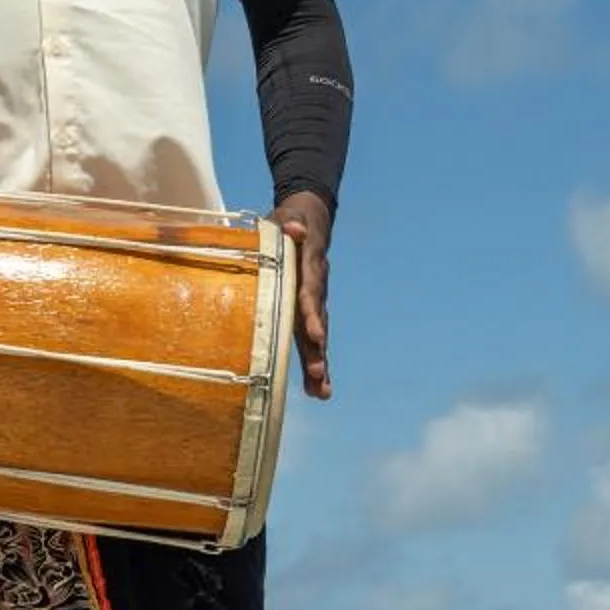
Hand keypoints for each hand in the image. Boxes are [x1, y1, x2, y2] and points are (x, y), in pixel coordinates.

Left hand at [272, 193, 334, 400]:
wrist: (310, 223)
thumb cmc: (290, 221)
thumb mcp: (287, 217)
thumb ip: (290, 224)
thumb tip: (294, 229)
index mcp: (308, 269)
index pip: (310, 293)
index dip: (311, 313)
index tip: (315, 334)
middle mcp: (316, 291)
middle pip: (318, 323)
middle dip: (318, 349)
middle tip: (318, 373)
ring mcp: (314, 305)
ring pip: (318, 338)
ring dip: (319, 364)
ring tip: (321, 392)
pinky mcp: (307, 315)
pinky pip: (311, 342)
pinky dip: (315, 365)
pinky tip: (316, 390)